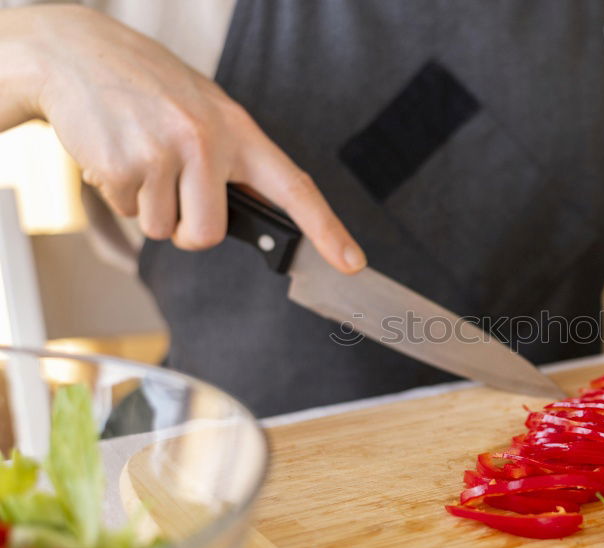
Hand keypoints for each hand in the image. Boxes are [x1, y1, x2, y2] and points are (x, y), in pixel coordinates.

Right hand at [18, 5, 364, 271]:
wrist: (76, 52)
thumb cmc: (149, 87)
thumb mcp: (205, 112)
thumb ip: (232, 160)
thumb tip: (255, 215)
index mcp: (238, 130)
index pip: (294, 187)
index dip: (327, 229)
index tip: (352, 263)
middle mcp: (207, 142)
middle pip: (208, 235)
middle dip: (187, 229)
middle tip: (172, 190)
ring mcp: (163, 154)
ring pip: (163, 230)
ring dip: (148, 206)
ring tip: (140, 155)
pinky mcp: (122, 166)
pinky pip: (128, 213)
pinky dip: (118, 193)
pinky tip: (116, 150)